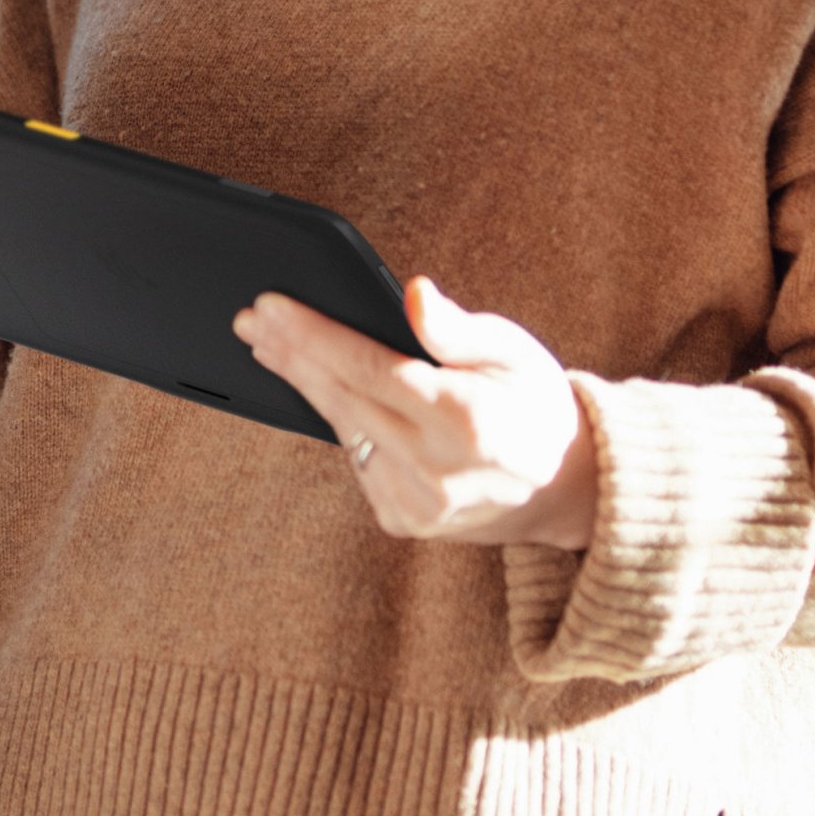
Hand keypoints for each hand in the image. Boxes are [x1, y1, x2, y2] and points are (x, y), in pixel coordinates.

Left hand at [235, 277, 596, 548]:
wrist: (564, 487)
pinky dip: (340, 423)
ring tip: (270, 347)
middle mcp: (436, 468)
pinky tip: (319, 390)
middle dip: (290, 355)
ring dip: (304, 386)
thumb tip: (412, 295)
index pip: (368, 368)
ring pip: (343, 430)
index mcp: (466, 419)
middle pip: (342, 399)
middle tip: (250, 322)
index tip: (271, 307)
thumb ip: (457, 328)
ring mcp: (416, 502)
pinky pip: (356, 460)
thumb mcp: (513, 351)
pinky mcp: (403, 520)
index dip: (312, 335)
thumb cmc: (535, 405)